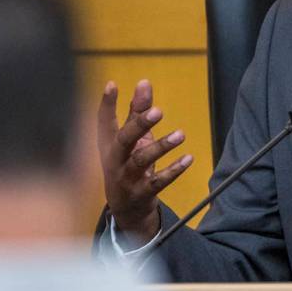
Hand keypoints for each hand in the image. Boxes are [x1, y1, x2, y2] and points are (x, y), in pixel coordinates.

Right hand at [97, 79, 192, 248]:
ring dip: (162, 147)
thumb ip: (137, 111)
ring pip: (141, 161)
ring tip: (181, 134)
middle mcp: (114, 160)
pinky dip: (174, 170)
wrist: (126, 208)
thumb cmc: (128, 164)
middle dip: (139, 125)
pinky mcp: (142, 192)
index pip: (103, 121)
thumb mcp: (133, 139)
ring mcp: (126, 178)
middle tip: (158, 111)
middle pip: (123, 140)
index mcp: (108, 144)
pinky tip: (188, 158)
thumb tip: (144, 82)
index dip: (106, 104)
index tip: (111, 84)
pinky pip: (159, 181)